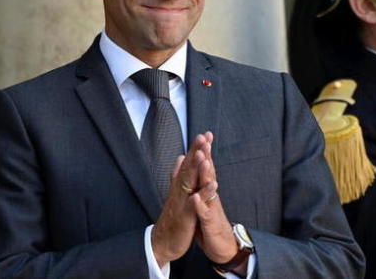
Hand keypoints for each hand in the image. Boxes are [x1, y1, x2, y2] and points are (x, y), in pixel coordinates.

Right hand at [151, 134, 212, 266]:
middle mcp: (180, 190)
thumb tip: (181, 157)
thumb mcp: (176, 193)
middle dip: (196, 152)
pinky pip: (195, 204)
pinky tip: (212, 185)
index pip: (189, 163)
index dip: (196, 149)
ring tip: (203, 154)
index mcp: (180, 185)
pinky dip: (203, 194)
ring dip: (196, 168)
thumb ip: (179, 174)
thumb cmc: (173, 216)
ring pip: (189, 182)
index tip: (205, 134)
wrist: (163, 241)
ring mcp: (182, 202)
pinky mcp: (185, 216)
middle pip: (188, 168)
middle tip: (203, 136)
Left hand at [189, 133, 239, 266]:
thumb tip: (200, 168)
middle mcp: (212, 197)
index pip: (206, 168)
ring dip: (207, 176)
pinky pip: (204, 213)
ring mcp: (212, 209)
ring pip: (209, 190)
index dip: (204, 152)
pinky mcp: (210, 224)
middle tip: (205, 139)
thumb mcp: (205, 201)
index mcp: (208, 191)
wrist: (223, 247)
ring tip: (204, 161)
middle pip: (209, 173)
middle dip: (207, 156)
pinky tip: (195, 198)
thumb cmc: (211, 222)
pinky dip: (200, 205)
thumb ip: (202, 185)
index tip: (203, 134)